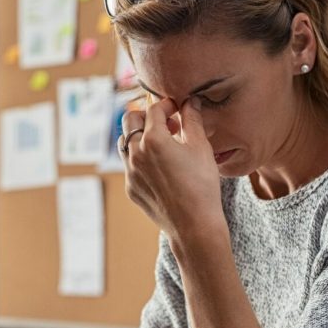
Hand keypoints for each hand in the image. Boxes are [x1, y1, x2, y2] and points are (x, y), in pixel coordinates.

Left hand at [120, 97, 224, 241]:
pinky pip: (129, 165)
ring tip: (161, 144)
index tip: (177, 109)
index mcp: (153, 139)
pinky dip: (141, 158)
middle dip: (146, 116)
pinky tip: (161, 167)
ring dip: (139, 136)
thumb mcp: (201, 147)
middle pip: (129, 119)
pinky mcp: (131, 188)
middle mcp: (136, 153)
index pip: (154, 109)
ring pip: (125, 142)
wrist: (194, 225)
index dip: (167, 105)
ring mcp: (130, 172)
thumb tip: (190, 101)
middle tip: (166, 123)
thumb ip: (193, 119)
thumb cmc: (201, 185)